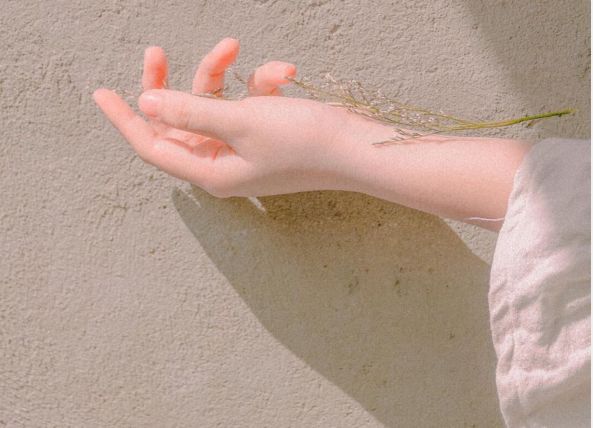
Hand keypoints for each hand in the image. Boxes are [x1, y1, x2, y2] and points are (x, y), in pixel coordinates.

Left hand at [93, 38, 362, 197]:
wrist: (357, 148)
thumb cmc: (303, 142)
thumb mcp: (241, 121)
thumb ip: (191, 111)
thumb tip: (147, 103)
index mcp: (210, 171)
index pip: (154, 145)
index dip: (126, 119)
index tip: (100, 93)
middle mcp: (222, 163)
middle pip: (180, 121)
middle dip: (173, 84)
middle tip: (156, 51)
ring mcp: (244, 149)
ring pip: (213, 104)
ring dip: (221, 74)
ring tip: (232, 45)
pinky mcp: (264, 134)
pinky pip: (248, 104)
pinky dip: (259, 84)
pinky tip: (283, 72)